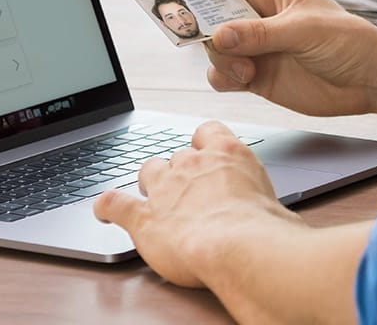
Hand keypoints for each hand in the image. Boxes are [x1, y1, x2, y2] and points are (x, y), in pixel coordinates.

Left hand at [92, 120, 295, 286]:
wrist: (240, 246)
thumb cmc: (264, 230)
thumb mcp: (274, 201)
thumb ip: (261, 198)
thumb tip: (274, 217)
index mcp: (228, 153)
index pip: (209, 131)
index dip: (204, 143)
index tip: (205, 153)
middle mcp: (193, 163)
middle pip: (177, 155)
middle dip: (179, 171)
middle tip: (187, 193)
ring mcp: (165, 188)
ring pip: (148, 171)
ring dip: (150, 183)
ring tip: (155, 199)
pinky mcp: (143, 216)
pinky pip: (114, 203)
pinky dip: (106, 206)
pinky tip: (103, 209)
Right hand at [174, 0, 376, 116]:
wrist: (367, 80)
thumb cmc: (347, 41)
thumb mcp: (304, 30)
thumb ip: (259, 33)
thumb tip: (219, 37)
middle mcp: (258, 11)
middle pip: (210, 5)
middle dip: (197, 18)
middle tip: (189, 31)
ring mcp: (255, 42)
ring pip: (213, 43)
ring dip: (220, 56)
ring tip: (245, 68)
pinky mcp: (256, 72)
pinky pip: (223, 72)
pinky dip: (225, 76)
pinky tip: (246, 79)